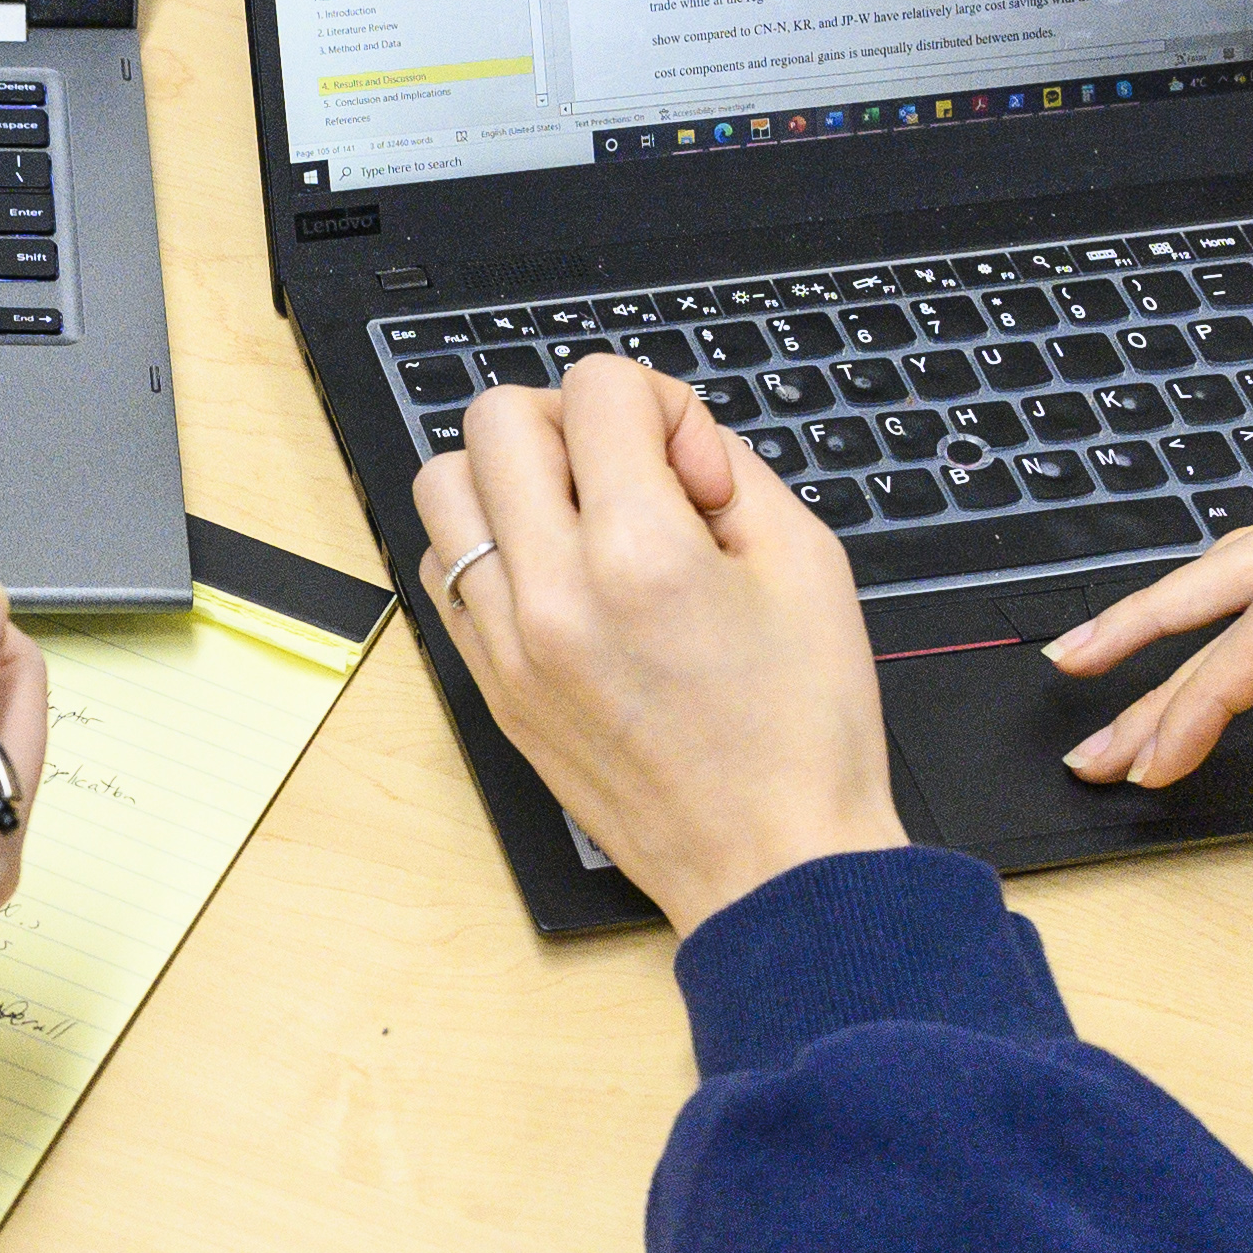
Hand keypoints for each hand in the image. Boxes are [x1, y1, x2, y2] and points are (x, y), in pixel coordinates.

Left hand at [411, 355, 902, 933]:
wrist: (771, 864)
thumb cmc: (803, 731)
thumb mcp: (808, 559)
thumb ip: (729, 467)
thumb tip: (668, 438)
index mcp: (638, 556)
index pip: (597, 387)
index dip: (663, 405)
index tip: (696, 472)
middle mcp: (550, 595)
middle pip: (496, 417)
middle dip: (572, 420)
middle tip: (630, 475)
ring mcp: (505, 646)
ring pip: (444, 488)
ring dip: (511, 478)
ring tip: (583, 521)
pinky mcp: (490, 688)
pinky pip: (444, 572)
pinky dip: (490, 548)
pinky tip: (558, 576)